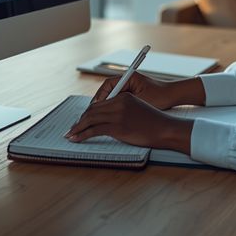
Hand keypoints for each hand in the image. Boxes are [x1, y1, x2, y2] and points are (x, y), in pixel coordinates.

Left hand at [66, 93, 192, 152]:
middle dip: (80, 120)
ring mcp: (117, 114)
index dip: (87, 113)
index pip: (99, 103)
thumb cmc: (154, 122)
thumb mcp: (137, 109)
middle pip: (92, 110)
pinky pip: (94, 130)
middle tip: (72, 128)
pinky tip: (76, 138)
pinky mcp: (117, 126)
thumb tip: (106, 120)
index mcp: (123, 97)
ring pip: (90, 119)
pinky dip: (82, 135)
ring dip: (78, 128)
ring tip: (70, 134)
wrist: (165, 129)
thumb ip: (122, 110)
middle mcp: (119, 103)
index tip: (80, 120)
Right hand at [89, 72, 202, 109]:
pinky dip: (113, 110)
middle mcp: (127, 81)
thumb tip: (108, 108)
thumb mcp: (140, 100)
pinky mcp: (131, 96)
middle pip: (107, 92)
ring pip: (111, 98)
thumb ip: (124, 102)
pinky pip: (118, 102)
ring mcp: (129, 88)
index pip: (107, 85)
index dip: (99, 97)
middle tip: (92, 115)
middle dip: (99, 104)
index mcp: (128, 77)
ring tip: (99, 119)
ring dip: (105, 108)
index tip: (95, 107)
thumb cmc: (160, 96)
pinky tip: (111, 119)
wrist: (174, 96)